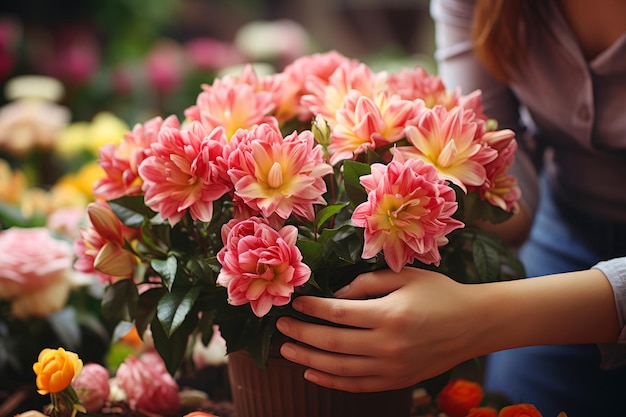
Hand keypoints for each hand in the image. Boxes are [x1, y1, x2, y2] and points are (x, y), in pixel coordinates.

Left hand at [276, 267, 480, 391]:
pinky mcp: (397, 381)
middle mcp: (388, 345)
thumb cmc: (440, 294)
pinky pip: (357, 386)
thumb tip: (335, 295)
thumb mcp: (405, 277)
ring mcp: (392, 368)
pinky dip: (331, 381)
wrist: (474, 324)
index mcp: (389, 315)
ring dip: (309, 361)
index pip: (338, 313)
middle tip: (280, 327)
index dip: (312, 308)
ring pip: (339, 369)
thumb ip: (368, 283)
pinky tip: (313, 373)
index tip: (295, 302)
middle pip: (332, 343)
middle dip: (301, 335)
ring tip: (287, 351)